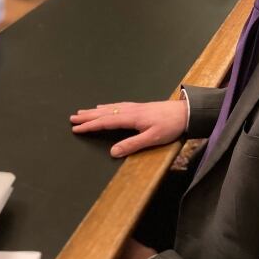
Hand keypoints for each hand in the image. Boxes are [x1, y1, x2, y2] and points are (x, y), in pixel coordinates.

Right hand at [70, 100, 186, 157]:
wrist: (185, 112)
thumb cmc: (170, 126)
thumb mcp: (152, 138)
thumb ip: (132, 145)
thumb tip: (113, 152)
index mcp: (131, 118)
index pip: (105, 122)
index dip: (90, 126)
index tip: (76, 128)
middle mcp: (130, 110)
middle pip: (104, 113)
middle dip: (88, 116)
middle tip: (72, 118)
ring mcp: (135, 107)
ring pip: (110, 108)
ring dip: (95, 111)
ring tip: (83, 112)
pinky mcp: (140, 107)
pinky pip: (118, 105)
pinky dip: (108, 106)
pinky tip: (105, 106)